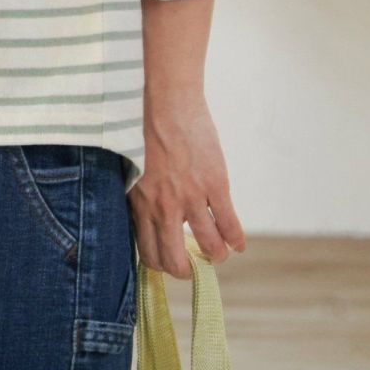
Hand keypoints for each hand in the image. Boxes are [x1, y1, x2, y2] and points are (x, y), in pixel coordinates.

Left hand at [128, 88, 246, 278]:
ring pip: (210, 248)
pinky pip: (230, 226)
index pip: (148, 253)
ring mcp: (191, 198)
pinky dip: (237, 239)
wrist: (164, 99)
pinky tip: (238, 242)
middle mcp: (163, 207)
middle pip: (175, 262)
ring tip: (220, 251)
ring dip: (217, 254)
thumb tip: (145, 214)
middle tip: (195, 263)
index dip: (162, 263)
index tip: (171, 259)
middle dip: (186, 270)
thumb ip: (139, 193)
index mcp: (140, 203)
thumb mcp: (131, 167)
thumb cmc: (143, 127)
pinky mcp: (214, 185)